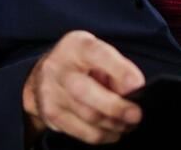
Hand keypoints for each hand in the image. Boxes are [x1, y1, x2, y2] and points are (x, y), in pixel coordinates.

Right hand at [22, 30, 144, 145]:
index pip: (97, 54)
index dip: (119, 70)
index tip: (137, 85)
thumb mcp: (97, 55)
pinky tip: (113, 129)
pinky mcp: (52, 115)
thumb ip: (117, 68)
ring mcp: (51, 93)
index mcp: (75, 46)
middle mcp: (58, 67)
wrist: (43, 77)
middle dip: (115, 107)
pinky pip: (85, 133)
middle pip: (86, 92)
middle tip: (136, 115)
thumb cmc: (79, 64)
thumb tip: (134, 91)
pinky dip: (105, 135)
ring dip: (114, 123)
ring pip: (88, 116)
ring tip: (127, 122)